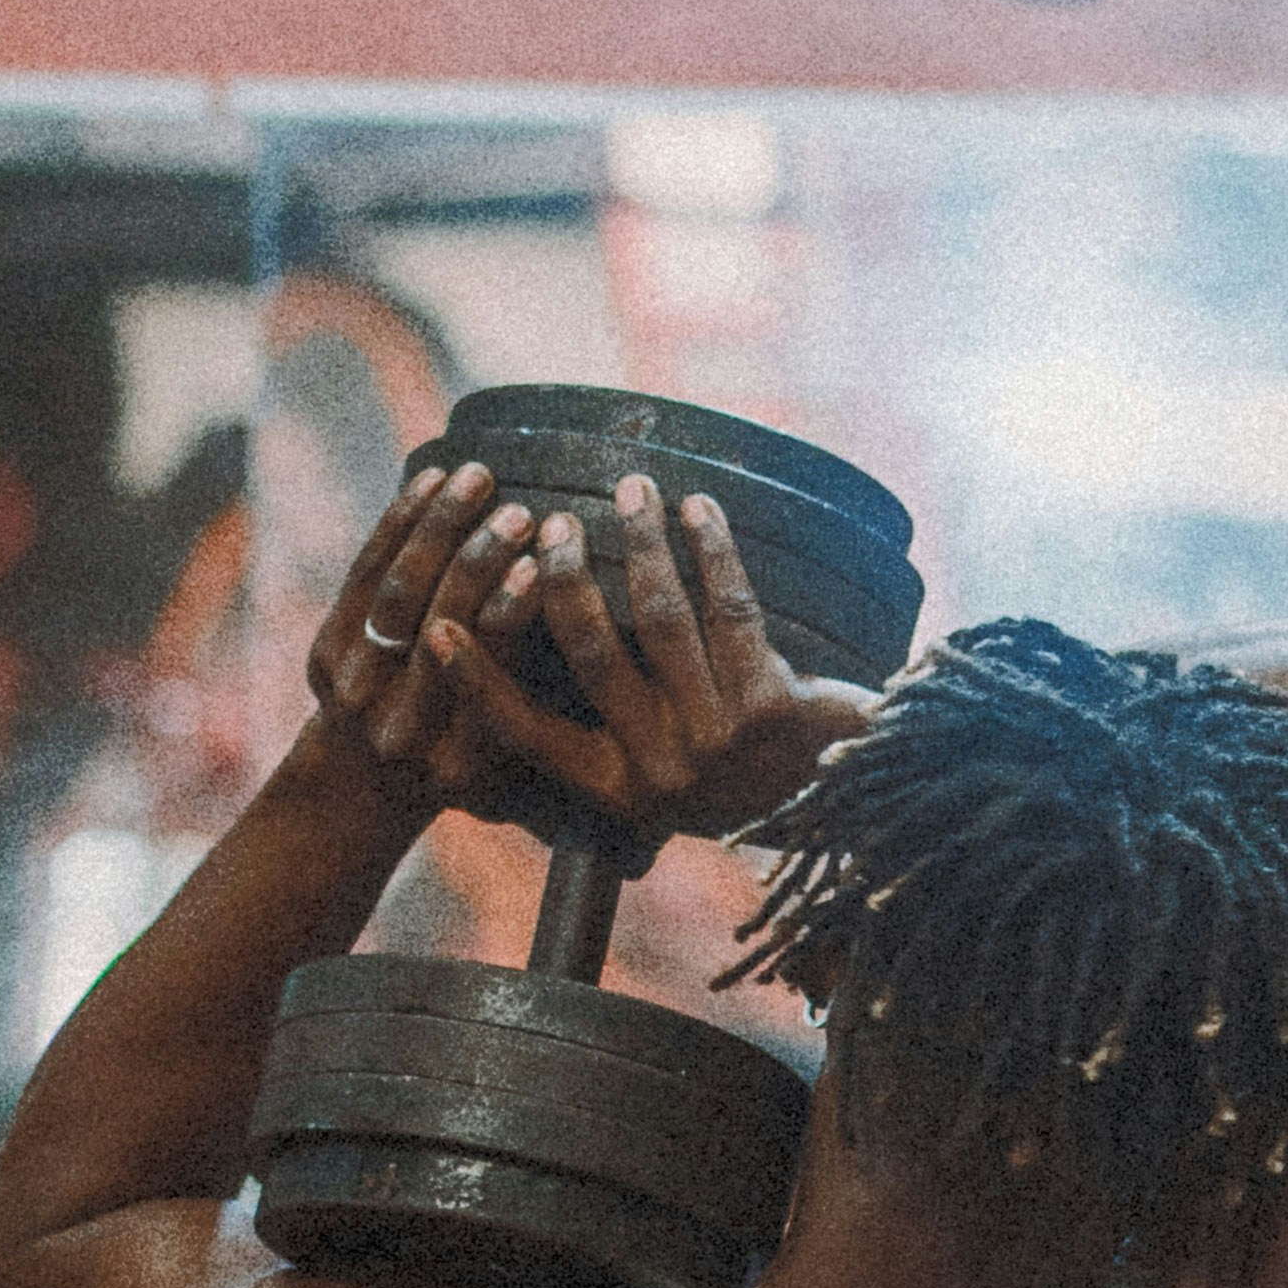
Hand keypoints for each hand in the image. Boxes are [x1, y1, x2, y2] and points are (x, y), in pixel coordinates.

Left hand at [305, 460, 545, 813]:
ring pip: (398, 592)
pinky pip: (363, 574)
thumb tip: (600, 609)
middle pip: (440, 625)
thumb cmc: (468, 756)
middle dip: (478, 561)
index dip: (511, 616)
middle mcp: (404, 732)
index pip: (489, 676)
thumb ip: (543, 695)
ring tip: (477, 479)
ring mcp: (356, 692)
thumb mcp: (512, 752)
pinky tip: (432, 481)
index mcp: (463, 763)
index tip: (543, 563)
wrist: (365, 783)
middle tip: (519, 511)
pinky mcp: (325, 656)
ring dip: (438, 527)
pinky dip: (398, 522)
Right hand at [408, 469, 872, 860]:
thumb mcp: (670, 777)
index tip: (434, 627)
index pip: (531, 734)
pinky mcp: (770, 706)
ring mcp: (717, 741)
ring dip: (643, 542)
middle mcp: (662, 773)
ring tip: (630, 489)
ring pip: (662, 619)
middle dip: (565, 578)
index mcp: (620, 791)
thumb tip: (520, 676)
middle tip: (548, 522)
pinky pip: (730, 606)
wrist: (853, 797)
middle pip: (593, 655)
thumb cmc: (748, 774)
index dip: (480, 681)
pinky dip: (711, 549)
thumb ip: (610, 741)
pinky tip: (699, 509)